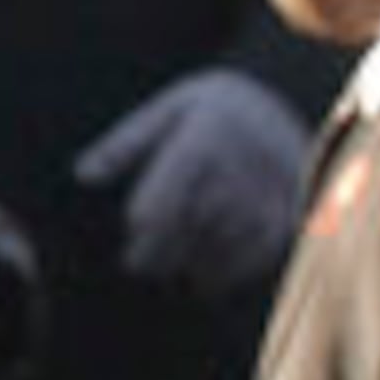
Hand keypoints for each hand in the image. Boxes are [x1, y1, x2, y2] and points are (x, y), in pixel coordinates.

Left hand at [75, 67, 313, 290]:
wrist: (297, 105)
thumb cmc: (220, 108)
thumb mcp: (170, 108)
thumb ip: (125, 143)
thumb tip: (83, 174)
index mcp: (204, 141)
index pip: (155, 212)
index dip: (138, 236)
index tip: (135, 233)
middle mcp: (237, 174)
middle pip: (179, 241)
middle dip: (155, 256)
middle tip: (143, 261)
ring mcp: (264, 202)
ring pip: (208, 260)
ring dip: (187, 265)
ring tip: (181, 253)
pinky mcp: (286, 226)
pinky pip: (243, 267)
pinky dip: (221, 274)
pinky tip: (210, 263)